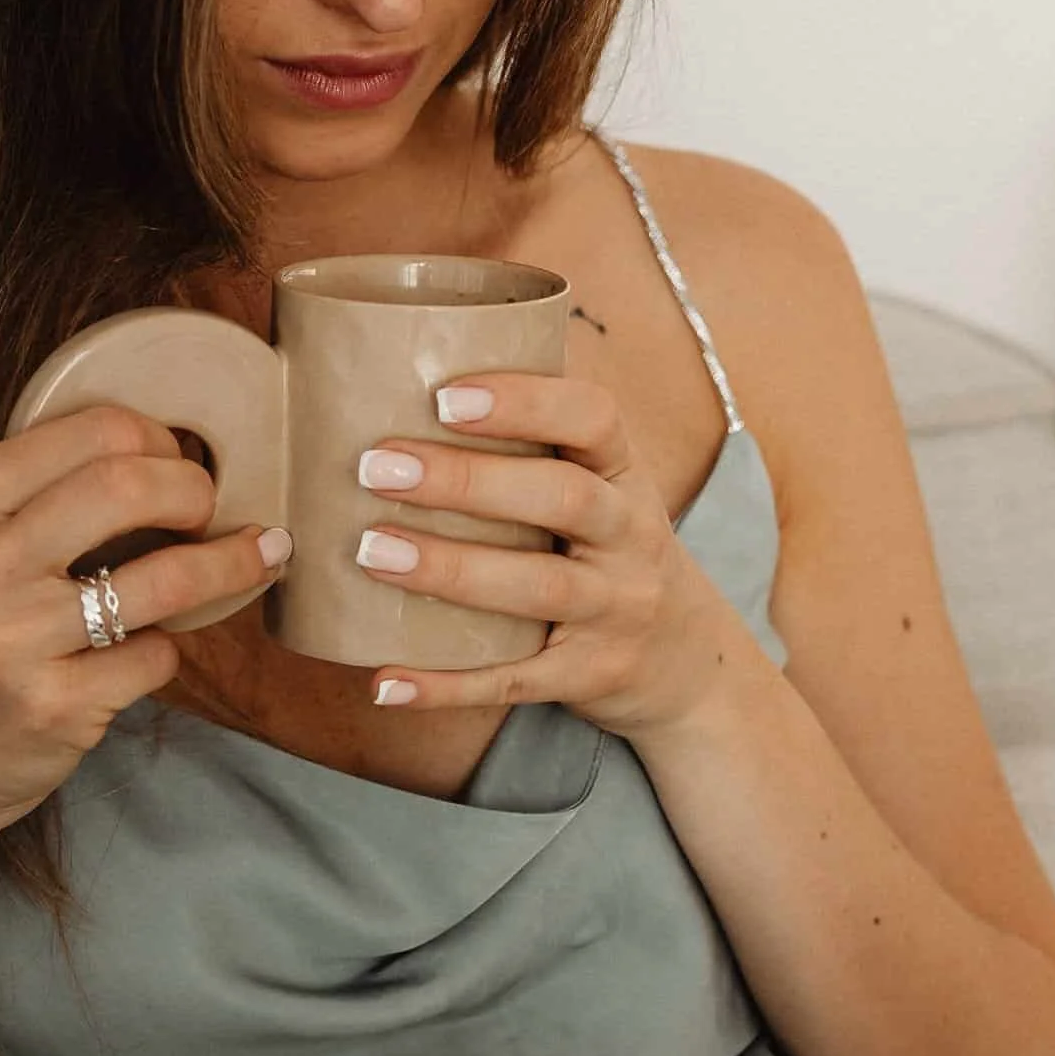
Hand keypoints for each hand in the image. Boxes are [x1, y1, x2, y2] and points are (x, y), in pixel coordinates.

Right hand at [0, 402, 291, 829]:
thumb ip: (45, 495)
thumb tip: (173, 452)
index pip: (91, 431)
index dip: (158, 439)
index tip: (179, 462)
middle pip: (124, 487)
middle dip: (194, 491)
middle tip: (210, 512)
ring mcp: (11, 641)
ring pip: (162, 579)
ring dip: (228, 566)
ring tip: (257, 559)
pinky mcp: (51, 706)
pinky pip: (156, 656)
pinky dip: (169, 649)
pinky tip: (146, 653)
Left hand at [354, 370, 738, 731]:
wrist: (684, 660)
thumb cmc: (604, 549)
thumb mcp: (600, 488)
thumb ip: (532, 445)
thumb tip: (399, 370)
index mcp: (625, 475)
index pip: (594, 417)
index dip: (524, 402)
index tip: (444, 395)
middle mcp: (631, 538)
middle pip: (562, 499)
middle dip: (467, 481)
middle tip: (376, 467)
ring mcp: (614, 611)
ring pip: (538, 588)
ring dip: (451, 570)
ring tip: (370, 552)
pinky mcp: (588, 676)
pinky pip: (515, 681)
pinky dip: (448, 685)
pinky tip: (385, 681)